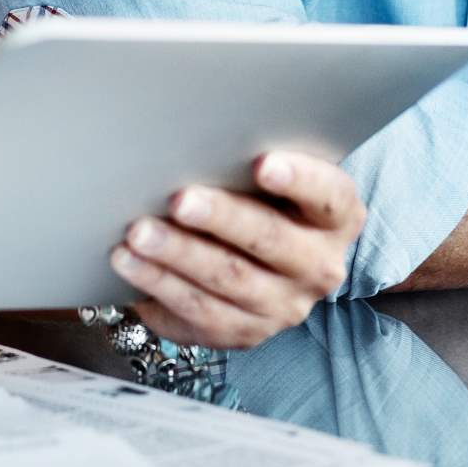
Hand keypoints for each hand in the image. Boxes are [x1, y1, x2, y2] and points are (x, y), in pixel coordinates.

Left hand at [108, 152, 365, 349]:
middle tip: (178, 199)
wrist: (270, 262)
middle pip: (270, 239)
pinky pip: (199, 313)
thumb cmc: (266, 198)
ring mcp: (283, 306)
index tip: (263, 163)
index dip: (298, 178)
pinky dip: (159, 286)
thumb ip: (254, 157)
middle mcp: (318, 266)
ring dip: (177, 255)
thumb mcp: (277, 175)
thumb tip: (198, 133)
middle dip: (220, 218)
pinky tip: (129, 264)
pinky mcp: (245, 332)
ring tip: (137, 232)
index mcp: (337, 217)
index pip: (327, 195)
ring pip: (228, 280)